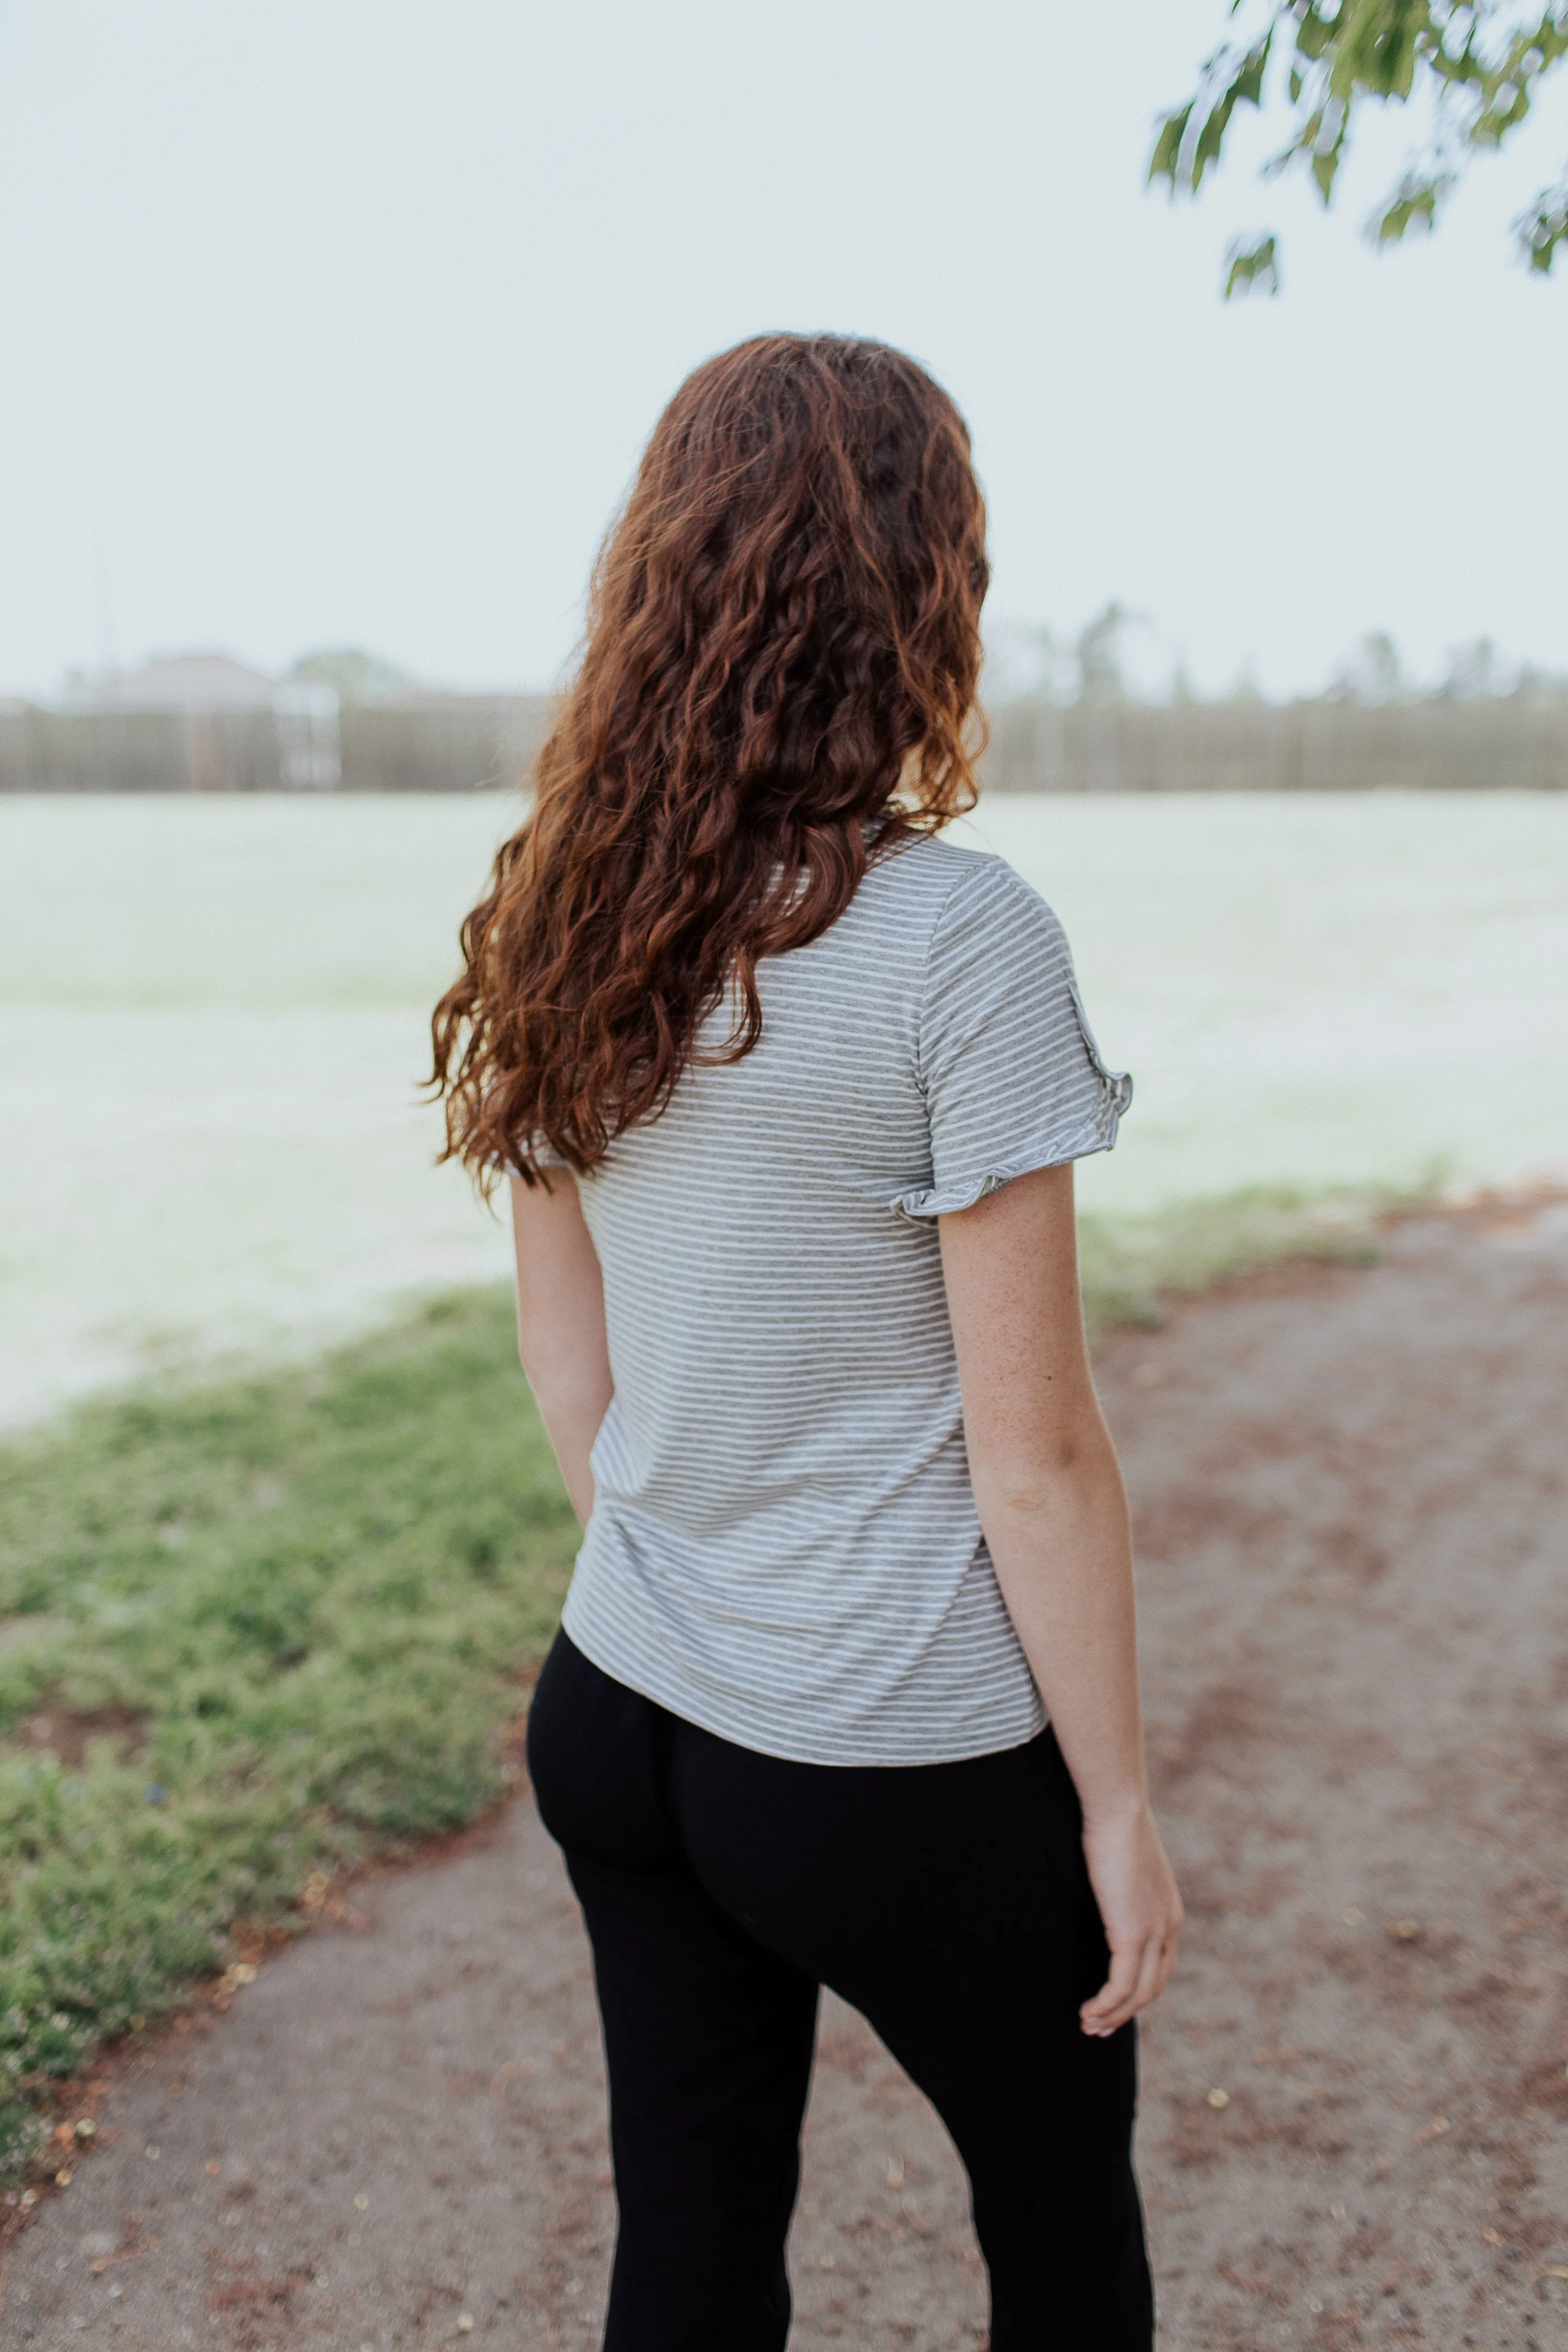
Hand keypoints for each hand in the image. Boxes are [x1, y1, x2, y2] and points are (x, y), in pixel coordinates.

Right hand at [1079, 1803, 1182, 2037]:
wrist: (1119, 1809)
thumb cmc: (1114, 1827)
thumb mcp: (1126, 1866)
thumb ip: (1124, 1888)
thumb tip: (1106, 1892)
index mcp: (1170, 1914)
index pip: (1161, 1967)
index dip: (1139, 1992)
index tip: (1114, 2006)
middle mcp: (1169, 1928)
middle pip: (1152, 1987)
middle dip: (1125, 2013)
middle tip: (1098, 2026)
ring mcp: (1154, 1933)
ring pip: (1138, 1994)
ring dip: (1112, 2015)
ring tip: (1087, 2025)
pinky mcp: (1133, 1933)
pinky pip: (1120, 1985)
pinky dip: (1105, 2005)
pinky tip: (1087, 2011)